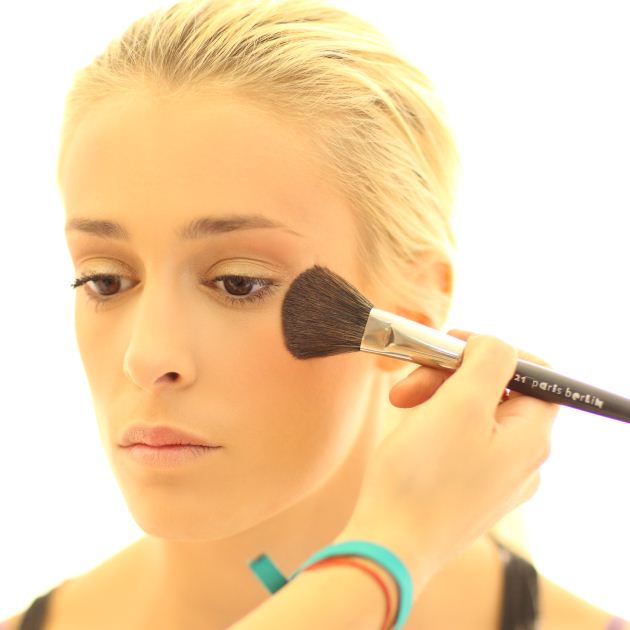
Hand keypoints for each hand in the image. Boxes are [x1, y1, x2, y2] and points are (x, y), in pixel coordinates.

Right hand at [340, 331, 559, 596]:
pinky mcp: (469, 490)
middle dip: (450, 375)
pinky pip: (460, 440)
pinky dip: (434, 424)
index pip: (532, 372)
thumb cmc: (423, 476)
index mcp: (531, 436)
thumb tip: (494, 344)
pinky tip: (409, 431)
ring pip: (474, 414)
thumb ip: (489, 361)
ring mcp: (496, 478)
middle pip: (496, 391)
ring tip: (400, 405)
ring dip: (436, 397)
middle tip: (408, 382)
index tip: (449, 345)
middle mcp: (522, 459)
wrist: (389, 544)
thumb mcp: (461, 404)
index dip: (491, 350)